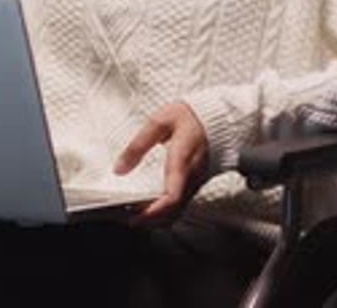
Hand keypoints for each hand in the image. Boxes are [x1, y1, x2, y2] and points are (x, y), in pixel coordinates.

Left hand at [114, 101, 208, 225]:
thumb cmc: (189, 117)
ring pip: (176, 212)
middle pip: (172, 211)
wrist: (217, 117)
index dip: (153, 211)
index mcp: (182, 161)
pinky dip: (162, 211)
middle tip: (124, 215)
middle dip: (148, 219)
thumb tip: (119, 169)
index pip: (172, 195)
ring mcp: (195, 183)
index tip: (134, 215)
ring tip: (131, 211)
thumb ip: (139, 144)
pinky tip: (147, 204)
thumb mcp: (160, 121)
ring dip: (154, 218)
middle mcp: (191, 177)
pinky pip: (180, 205)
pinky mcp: (195, 184)